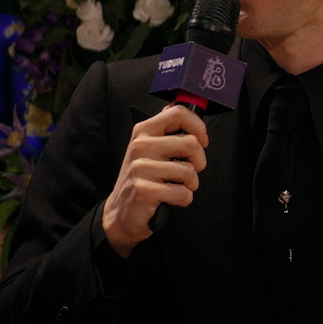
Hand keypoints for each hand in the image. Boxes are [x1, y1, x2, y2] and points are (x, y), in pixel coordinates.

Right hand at [102, 104, 208, 257]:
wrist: (121, 212)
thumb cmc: (142, 179)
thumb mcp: (150, 148)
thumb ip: (167, 130)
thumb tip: (185, 110)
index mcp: (144, 131)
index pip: (179, 112)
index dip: (198, 127)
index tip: (201, 141)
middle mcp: (140, 145)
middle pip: (191, 143)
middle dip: (199, 161)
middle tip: (189, 170)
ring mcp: (140, 168)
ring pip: (189, 170)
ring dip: (191, 184)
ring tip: (176, 186)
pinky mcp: (144, 190)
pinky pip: (182, 193)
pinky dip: (183, 199)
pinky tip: (170, 199)